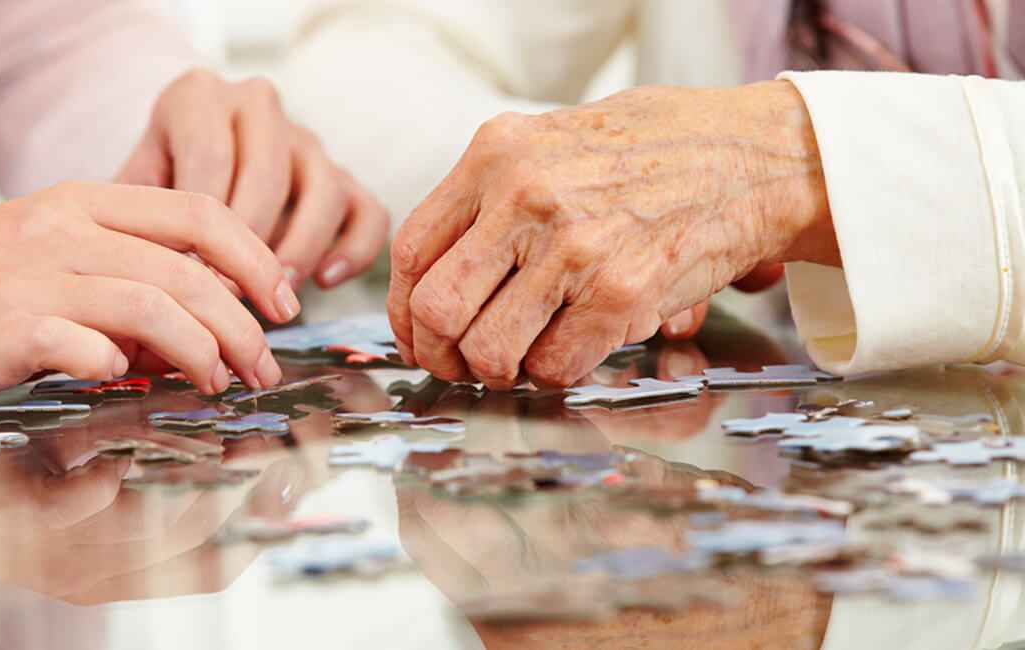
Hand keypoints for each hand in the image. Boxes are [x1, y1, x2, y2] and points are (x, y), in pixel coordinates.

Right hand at [0, 182, 298, 398]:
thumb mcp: (39, 254)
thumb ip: (114, 272)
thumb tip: (192, 324)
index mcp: (79, 202)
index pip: (198, 211)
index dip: (254, 256)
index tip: (282, 300)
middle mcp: (65, 230)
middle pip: (191, 268)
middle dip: (244, 322)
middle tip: (263, 364)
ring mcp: (36, 278)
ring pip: (157, 305)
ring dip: (205, 351)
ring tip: (221, 383)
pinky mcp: (8, 330)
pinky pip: (92, 349)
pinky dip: (124, 371)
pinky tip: (129, 387)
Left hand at [117, 69, 389, 288]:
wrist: (184, 174)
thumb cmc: (152, 192)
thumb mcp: (130, 190)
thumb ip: (137, 219)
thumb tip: (153, 280)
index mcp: (198, 97)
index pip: (210, 155)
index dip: (202, 225)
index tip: (191, 277)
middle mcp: (258, 107)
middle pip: (269, 170)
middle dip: (250, 241)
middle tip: (231, 295)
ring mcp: (307, 142)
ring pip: (325, 188)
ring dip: (301, 247)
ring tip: (275, 294)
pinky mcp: (345, 179)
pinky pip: (369, 212)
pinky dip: (355, 249)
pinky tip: (325, 281)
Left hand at [389, 80, 837, 387]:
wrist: (752, 157)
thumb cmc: (651, 152)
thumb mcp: (551, 142)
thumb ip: (489, 198)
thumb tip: (437, 278)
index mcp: (496, 154)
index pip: (411, 251)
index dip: (404, 309)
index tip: (417, 334)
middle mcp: (525, 196)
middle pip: (437, 309)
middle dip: (440, 355)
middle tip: (461, 365)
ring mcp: (574, 246)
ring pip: (490, 350)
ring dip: (498, 373)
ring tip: (520, 361)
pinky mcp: (622, 292)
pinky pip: (555, 366)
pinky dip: (553, 376)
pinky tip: (569, 353)